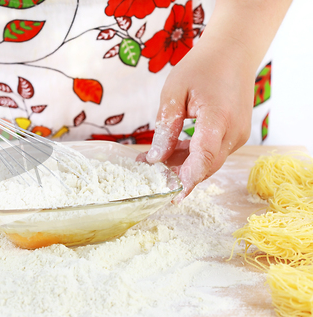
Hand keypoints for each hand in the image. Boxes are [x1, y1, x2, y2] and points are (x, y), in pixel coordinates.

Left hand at [137, 36, 254, 202]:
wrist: (233, 53)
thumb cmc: (201, 67)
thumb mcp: (174, 92)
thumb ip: (166, 127)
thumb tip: (155, 158)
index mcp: (218, 118)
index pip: (204, 157)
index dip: (188, 178)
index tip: (171, 193)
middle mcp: (233, 131)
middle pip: (205, 166)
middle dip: (177, 175)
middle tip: (149, 176)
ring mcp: (237, 135)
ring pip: (208, 162)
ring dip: (182, 166)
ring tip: (153, 163)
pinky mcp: (235, 135)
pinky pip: (212, 153)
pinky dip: (192, 156)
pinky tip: (171, 153)